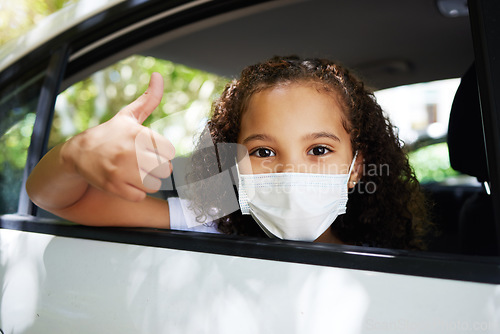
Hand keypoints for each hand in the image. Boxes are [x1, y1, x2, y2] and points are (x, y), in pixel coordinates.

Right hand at [62, 72, 174, 201]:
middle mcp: (130, 152)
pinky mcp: (114, 187)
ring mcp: (121, 171)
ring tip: (135, 173)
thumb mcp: (128, 116)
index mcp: (137, 133)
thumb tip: (158, 75)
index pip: (170, 151)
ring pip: (155, 185)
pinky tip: (126, 182)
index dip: (162, 153)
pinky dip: (135, 192)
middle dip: (157, 168)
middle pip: (165, 170)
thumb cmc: (110, 134)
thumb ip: (149, 99)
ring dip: (147, 181)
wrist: (78, 153)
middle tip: (143, 163)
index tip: (149, 150)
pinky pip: (140, 196)